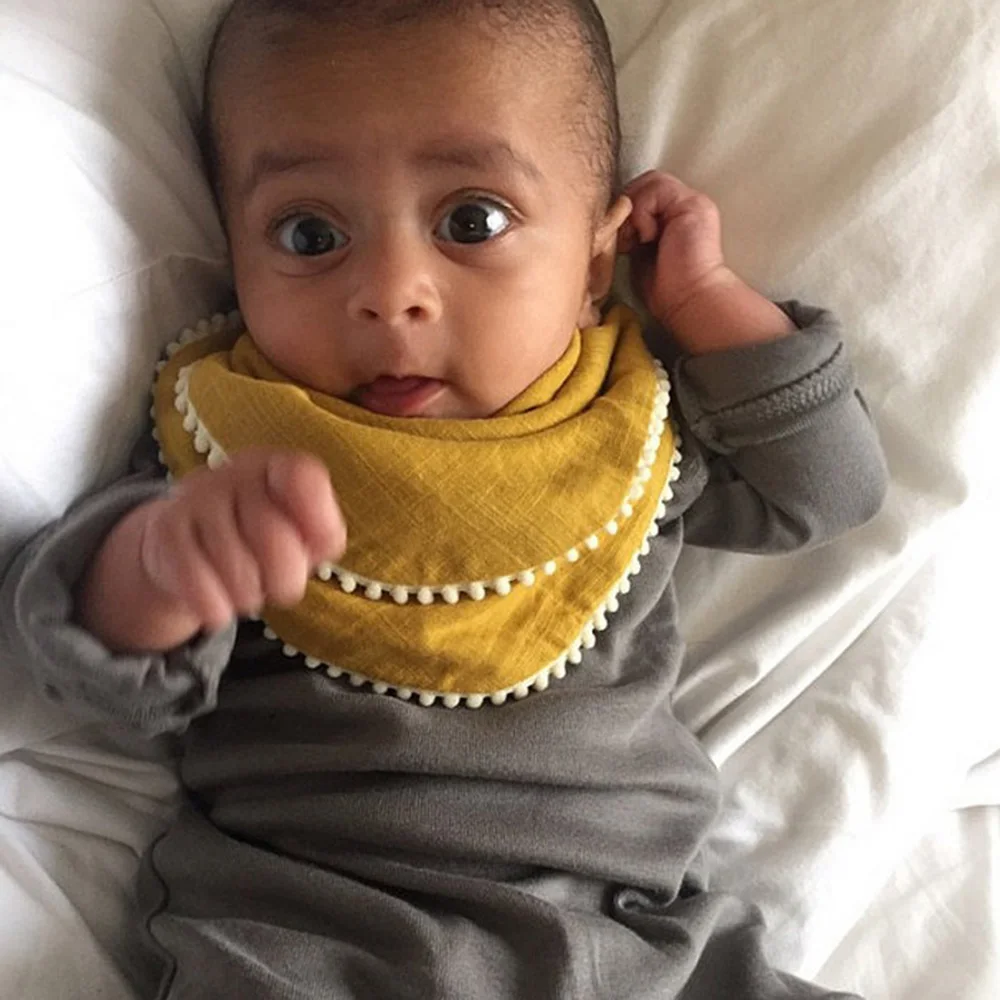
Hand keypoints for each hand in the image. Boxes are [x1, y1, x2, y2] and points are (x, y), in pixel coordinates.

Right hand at [139, 449, 346, 633]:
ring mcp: (196, 498)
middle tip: (274, 581)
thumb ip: (323, 533)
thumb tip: (322, 539)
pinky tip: (216, 602)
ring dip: (248, 597)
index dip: (315, 515)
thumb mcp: (302, 535)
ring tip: (243, 585)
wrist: (185, 546)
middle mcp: (235, 474)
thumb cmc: (260, 539)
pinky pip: (200, 586)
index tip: (312, 544)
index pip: (303, 477)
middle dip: (285, 580)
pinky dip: (216, 609)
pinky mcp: (164, 530)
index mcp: (276, 468)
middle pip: (278, 543)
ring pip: (239, 573)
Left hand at [619, 170, 793, 352]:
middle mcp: (684, 204)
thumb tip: (612, 221)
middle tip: (626, 239)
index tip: (622, 242)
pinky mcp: (691, 203)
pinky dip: (643, 214)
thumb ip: (632, 232)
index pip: (642, 192)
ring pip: (650, 181)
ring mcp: (690, 201)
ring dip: (635, 209)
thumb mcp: (640, 253)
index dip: (625, 210)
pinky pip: (655, 190)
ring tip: (637, 239)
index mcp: (674, 216)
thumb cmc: (666, 288)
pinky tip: (648, 238)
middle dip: (627, 206)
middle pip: (645, 182)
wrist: (688, 299)